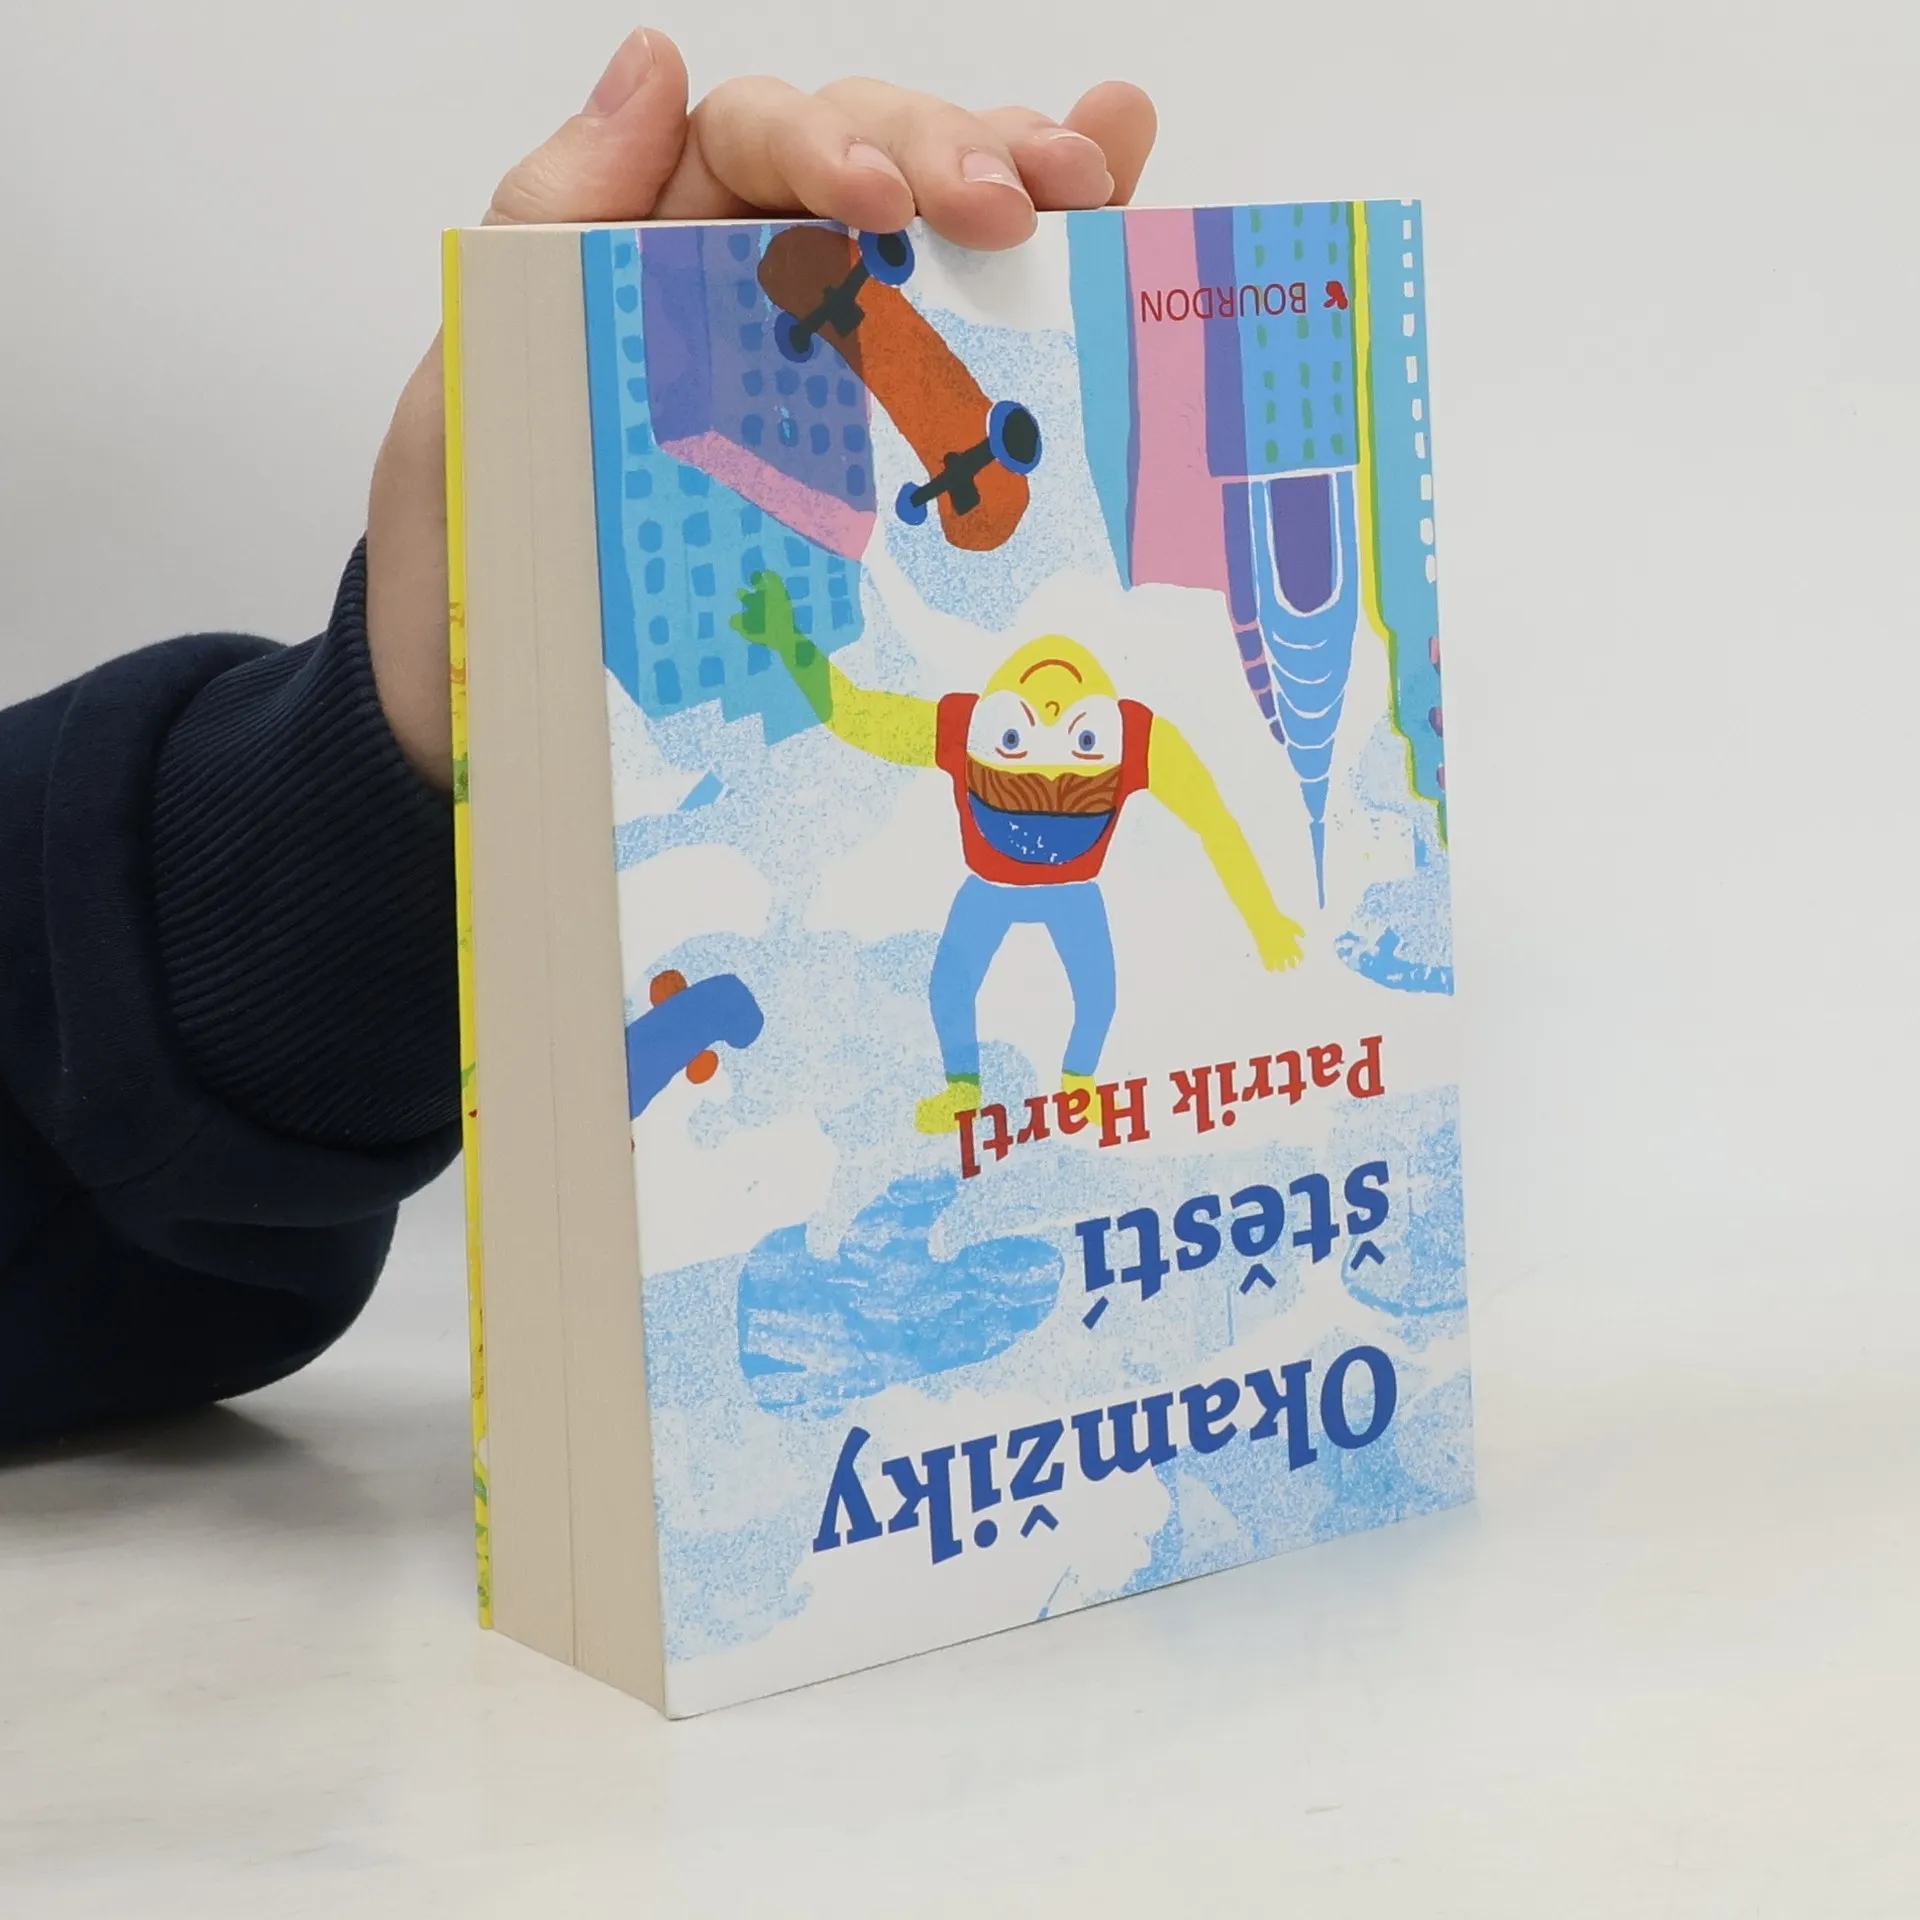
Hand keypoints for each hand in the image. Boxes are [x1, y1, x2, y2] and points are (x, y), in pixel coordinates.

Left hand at [364, 29, 1156, 786]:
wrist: (484, 727)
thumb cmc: (473, 563)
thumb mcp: (474, 385)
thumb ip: (545, 223)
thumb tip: (650, 64)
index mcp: (648, 249)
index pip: (755, 144)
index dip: (826, 146)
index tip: (878, 207)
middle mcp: (750, 288)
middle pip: (871, 166)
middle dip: (951, 160)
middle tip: (1022, 207)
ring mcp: (826, 370)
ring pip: (939, 235)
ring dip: (1027, 185)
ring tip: (1094, 182)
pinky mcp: (880, 462)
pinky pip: (971, 347)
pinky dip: (1052, 271)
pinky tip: (1120, 196)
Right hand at [1255, 912, 1306, 971]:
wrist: (1264, 921)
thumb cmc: (1279, 921)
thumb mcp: (1292, 925)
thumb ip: (1299, 931)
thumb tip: (1303, 936)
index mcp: (1292, 945)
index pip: (1299, 956)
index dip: (1300, 958)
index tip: (1300, 959)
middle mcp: (1285, 952)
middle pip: (1291, 963)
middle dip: (1293, 965)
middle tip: (1292, 965)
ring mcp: (1275, 954)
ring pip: (1280, 967)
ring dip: (1282, 968)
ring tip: (1282, 969)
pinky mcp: (1265, 955)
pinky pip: (1268, 965)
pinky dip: (1270, 968)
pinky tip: (1271, 969)